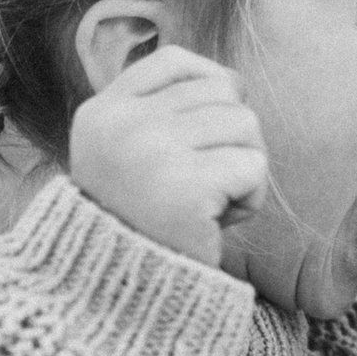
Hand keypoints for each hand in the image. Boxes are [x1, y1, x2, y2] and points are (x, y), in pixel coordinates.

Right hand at [67, 46, 267, 267]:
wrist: (123, 294)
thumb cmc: (143, 223)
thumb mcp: (132, 155)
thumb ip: (165, 112)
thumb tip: (234, 79)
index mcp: (101, 112)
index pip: (174, 61)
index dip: (210, 84)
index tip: (208, 130)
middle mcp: (120, 124)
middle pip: (222, 91)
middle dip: (231, 137)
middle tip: (204, 183)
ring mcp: (149, 150)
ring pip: (245, 123)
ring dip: (244, 167)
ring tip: (208, 203)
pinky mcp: (185, 185)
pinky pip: (254, 165)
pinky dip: (250, 197)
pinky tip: (216, 221)